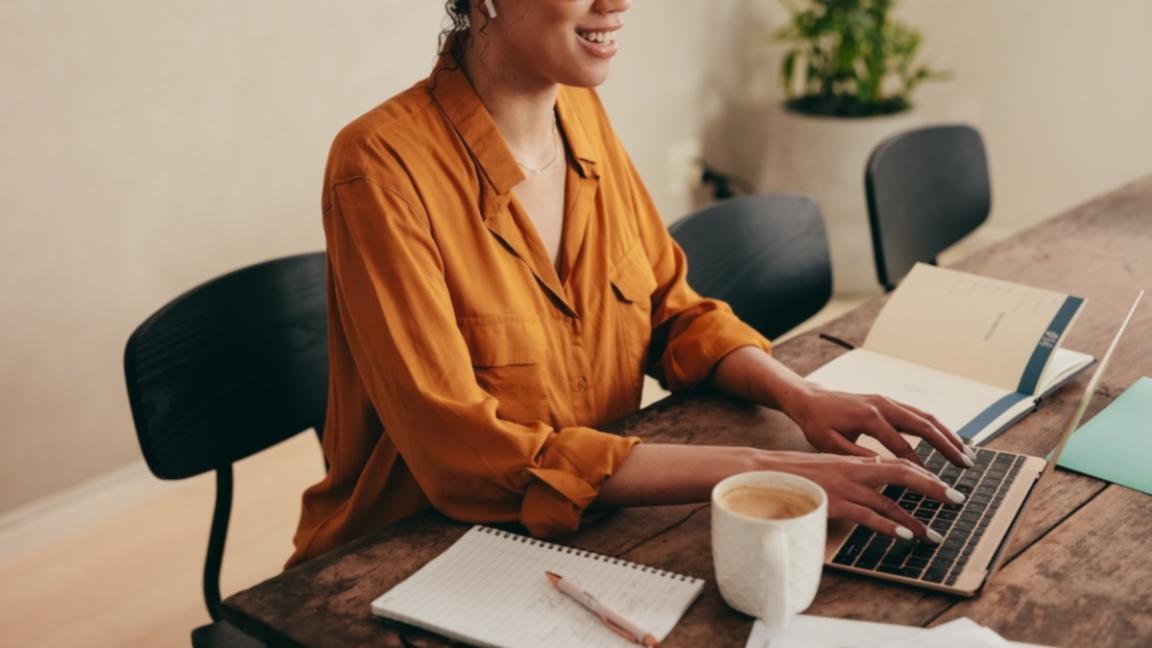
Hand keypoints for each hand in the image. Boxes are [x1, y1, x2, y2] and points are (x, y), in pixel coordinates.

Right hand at [766, 451, 965, 542]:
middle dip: (933, 488)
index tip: (944, 486)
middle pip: (903, 474)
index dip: (924, 475)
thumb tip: (876, 481)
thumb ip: (852, 473)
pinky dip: (888, 526)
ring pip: (889, 502)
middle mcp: (853, 470)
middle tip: (957, 500)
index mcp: (853, 461)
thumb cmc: (794, 475)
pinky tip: (904, 535)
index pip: (897, 463)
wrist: (761, 472)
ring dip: (915, 520)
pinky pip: (867, 516)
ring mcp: (844, 487)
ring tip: (933, 536)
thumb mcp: (828, 468)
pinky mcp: (833, 504)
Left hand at [784, 385, 974, 468]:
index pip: (901, 446)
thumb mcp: (829, 443)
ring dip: (948, 434)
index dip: (919, 466)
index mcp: (868, 417)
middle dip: (947, 446)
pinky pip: (918, 413)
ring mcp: (887, 401)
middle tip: (966, 464)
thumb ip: (856, 455)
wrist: (809, 399)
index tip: (934, 484)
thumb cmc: (816, 423)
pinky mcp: (888, 401)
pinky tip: (948, 439)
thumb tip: (882, 468)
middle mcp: (882, 405)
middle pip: (923, 426)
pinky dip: (936, 426)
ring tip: (966, 453)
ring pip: (925, 417)